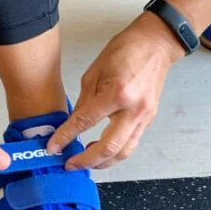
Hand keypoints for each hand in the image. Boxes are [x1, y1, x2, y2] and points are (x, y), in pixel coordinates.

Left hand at [47, 13, 183, 169]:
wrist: (156, 44)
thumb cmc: (127, 50)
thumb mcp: (95, 72)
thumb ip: (84, 101)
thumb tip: (73, 123)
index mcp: (117, 93)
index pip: (85, 122)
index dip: (66, 136)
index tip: (54, 147)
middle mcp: (133, 109)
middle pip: (108, 147)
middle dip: (86, 160)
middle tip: (70, 165)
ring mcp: (144, 117)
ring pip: (123, 152)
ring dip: (103, 162)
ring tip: (86, 161)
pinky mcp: (149, 120)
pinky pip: (131, 143)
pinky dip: (116, 152)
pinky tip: (103, 151)